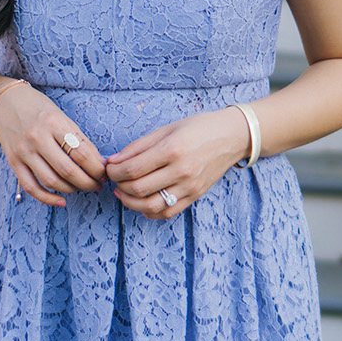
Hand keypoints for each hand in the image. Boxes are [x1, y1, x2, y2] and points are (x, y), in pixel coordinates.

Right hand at [0, 81, 107, 207]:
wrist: (6, 102)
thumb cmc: (39, 108)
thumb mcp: (62, 116)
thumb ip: (78, 139)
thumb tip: (99, 163)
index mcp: (53, 123)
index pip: (81, 153)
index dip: (97, 168)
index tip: (105, 173)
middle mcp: (37, 138)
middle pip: (68, 170)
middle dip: (88, 182)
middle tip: (98, 185)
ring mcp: (23, 151)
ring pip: (51, 181)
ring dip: (72, 190)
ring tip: (82, 188)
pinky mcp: (13, 162)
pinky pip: (31, 187)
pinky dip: (47, 198)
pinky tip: (61, 201)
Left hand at [105, 107, 250, 219]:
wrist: (231, 137)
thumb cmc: (198, 128)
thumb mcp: (166, 129)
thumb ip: (138, 146)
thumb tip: (113, 161)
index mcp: (172, 149)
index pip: (132, 169)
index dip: (114, 172)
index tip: (109, 168)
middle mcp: (181, 171)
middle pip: (138, 189)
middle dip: (119, 186)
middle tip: (115, 179)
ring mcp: (189, 187)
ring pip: (151, 206)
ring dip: (130, 203)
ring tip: (123, 193)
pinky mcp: (195, 196)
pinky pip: (167, 212)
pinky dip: (149, 212)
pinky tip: (141, 202)